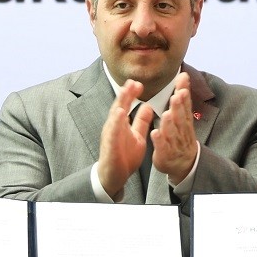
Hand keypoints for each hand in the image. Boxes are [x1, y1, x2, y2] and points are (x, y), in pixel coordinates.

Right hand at [94, 80, 154, 200]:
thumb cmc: (124, 156)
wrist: (114, 176)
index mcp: (121, 124)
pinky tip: (120, 113)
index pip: (126, 105)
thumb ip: (141, 122)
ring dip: (120, 103)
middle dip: (125, 94)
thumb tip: (147, 106)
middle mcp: (114, 127)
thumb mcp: (137, 136)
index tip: (138, 83)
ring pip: (114, 116)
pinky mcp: (110, 145)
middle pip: (119, 106)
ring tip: (125, 91)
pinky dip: (116, 122)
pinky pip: (113, 132)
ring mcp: (110, 135)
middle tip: (132, 81)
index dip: (131, 94)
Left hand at [149, 85, 199, 182]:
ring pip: (172, 132)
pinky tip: (155, 133)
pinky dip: (159, 140)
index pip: (186, 105)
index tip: (183, 81)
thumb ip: (182, 98)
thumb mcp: (183, 116)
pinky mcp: (165, 153)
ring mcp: (174, 143)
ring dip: (169, 123)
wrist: (184, 164)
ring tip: (166, 114)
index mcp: (185, 121)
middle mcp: (181, 131)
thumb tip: (183, 75)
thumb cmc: (181, 136)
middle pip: (181, 118)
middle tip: (176, 96)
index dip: (184, 94)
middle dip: (178, 107)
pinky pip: (162, 147)